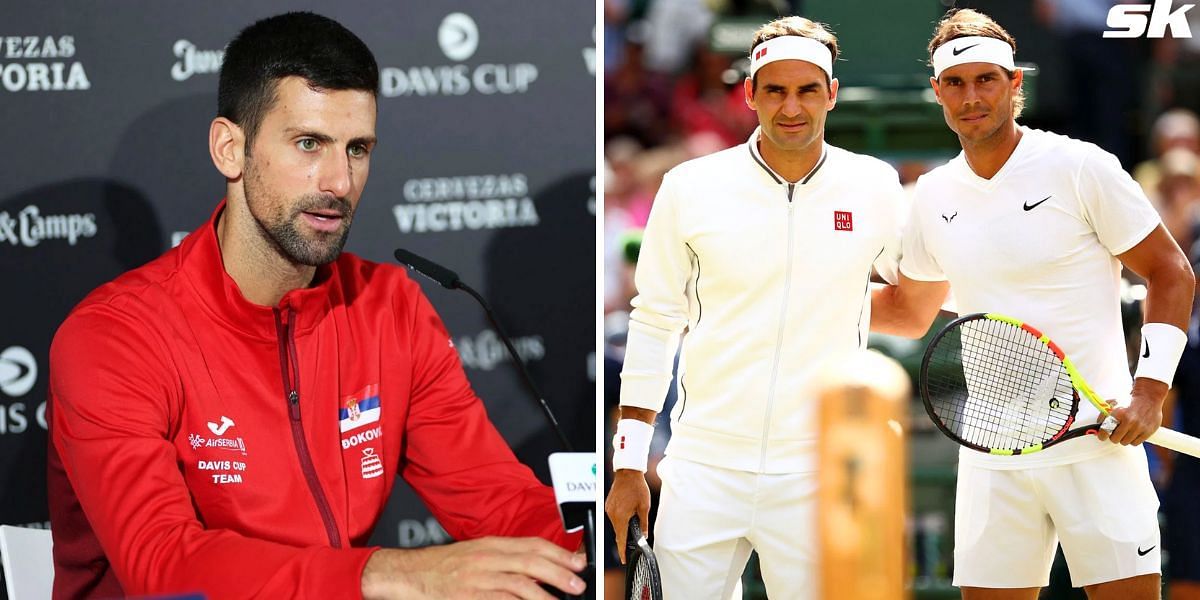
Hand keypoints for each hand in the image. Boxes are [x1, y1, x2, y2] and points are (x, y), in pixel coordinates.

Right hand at [361, 537, 586, 598]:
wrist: (408, 574)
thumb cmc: (443, 566)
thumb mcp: (476, 554)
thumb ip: (505, 559)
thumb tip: (538, 569)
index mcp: (491, 544)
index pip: (532, 544)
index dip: (558, 553)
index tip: (577, 562)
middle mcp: (486, 558)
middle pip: (531, 562)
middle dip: (559, 572)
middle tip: (577, 584)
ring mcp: (477, 578)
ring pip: (519, 584)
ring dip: (545, 594)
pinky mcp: (468, 597)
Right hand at [604, 469, 650, 564]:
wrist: (628, 472)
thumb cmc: (636, 486)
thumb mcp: (644, 506)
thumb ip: (643, 523)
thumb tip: (644, 535)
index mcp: (621, 516)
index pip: (621, 538)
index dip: (622, 550)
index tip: (623, 559)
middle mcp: (612, 514)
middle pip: (618, 532)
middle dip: (625, 537)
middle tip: (634, 538)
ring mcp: (609, 509)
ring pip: (616, 524)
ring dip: (623, 525)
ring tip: (633, 515)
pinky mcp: (608, 505)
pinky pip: (614, 516)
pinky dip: (620, 518)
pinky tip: (627, 511)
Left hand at [1095, 379, 1166, 445]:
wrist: (1149, 398)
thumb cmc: (1130, 401)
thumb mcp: (1113, 403)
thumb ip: (1104, 414)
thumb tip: (1098, 425)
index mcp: (1120, 413)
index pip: (1106, 430)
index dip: (1102, 434)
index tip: (1102, 436)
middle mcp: (1130, 421)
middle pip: (1115, 439)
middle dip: (1114, 436)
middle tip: (1115, 431)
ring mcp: (1140, 427)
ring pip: (1125, 442)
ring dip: (1123, 438)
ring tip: (1126, 431)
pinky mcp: (1148, 431)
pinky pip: (1135, 443)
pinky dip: (1133, 440)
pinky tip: (1133, 433)